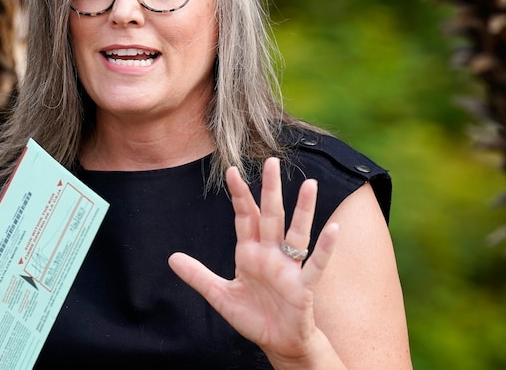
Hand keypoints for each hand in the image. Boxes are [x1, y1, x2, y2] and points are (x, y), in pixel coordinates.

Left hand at [168, 157, 339, 365]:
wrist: (278, 343)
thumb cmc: (254, 317)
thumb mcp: (220, 296)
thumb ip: (198, 276)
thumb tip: (171, 258)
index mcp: (250, 253)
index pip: (245, 217)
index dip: (239, 195)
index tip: (232, 171)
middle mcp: (271, 254)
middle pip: (271, 216)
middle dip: (270, 190)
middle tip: (272, 161)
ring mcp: (289, 268)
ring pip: (296, 233)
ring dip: (303, 210)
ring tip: (309, 184)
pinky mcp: (303, 286)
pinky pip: (316, 264)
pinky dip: (325, 247)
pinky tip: (333, 229)